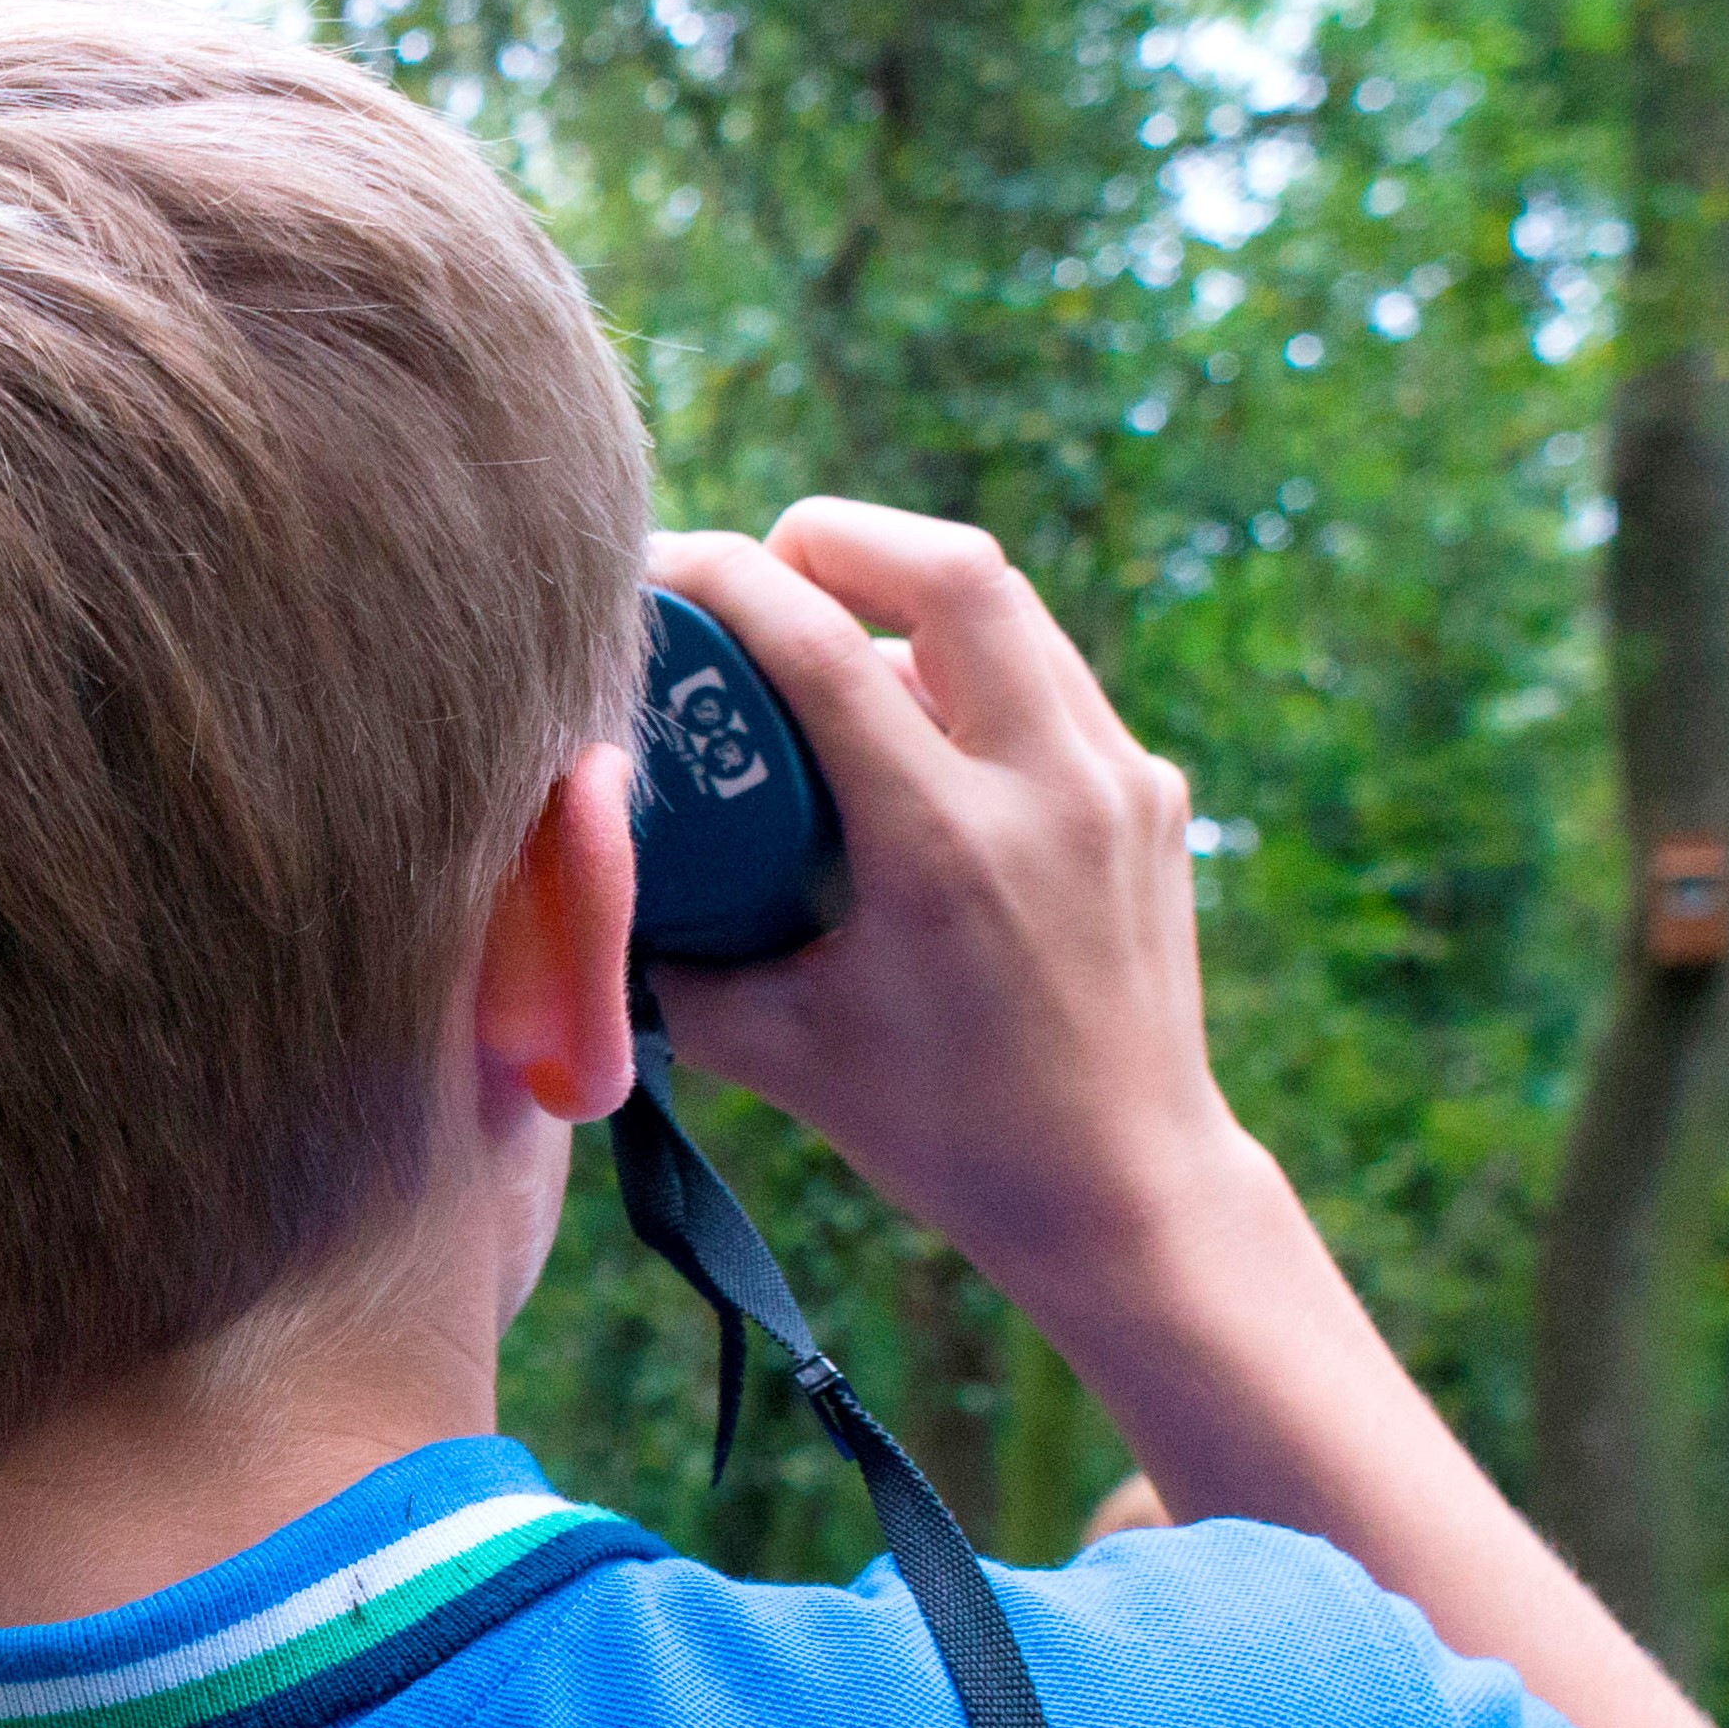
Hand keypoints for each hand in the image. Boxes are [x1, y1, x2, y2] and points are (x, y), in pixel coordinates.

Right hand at [639, 505, 1261, 1343]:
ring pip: (1013, 611)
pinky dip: (971, 670)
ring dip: (911, 599)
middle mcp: (1049, 790)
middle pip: (957, 570)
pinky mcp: (1151, 796)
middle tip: (770, 561)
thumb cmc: (942, 1133)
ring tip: (831, 641)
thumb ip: (667, 961)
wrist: (1125, 1190)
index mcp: (945, 849)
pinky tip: (913, 731)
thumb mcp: (778, 1051)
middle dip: (846, 537)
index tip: (657, 569)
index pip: (822, 652)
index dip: (726, 583)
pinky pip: (1050, 682)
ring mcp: (1119, 783)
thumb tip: (577, 879)